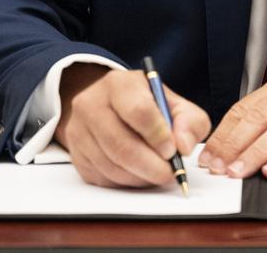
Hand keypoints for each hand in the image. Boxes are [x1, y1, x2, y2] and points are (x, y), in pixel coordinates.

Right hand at [54, 64, 210, 188]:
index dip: (158, 136)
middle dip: (151, 166)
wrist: (111, 108)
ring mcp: (79, 130)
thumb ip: (190, 122)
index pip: (138, 111)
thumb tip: (183, 146)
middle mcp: (92, 103)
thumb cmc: (148, 106)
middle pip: (121, 145)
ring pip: (111, 165)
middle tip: (169, 174)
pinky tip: (138, 173)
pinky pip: (102, 177)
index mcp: (120, 84)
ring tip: (157, 173)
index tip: (173, 150)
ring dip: (140, 177)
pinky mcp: (76, 155)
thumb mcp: (175, 105)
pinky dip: (125, 182)